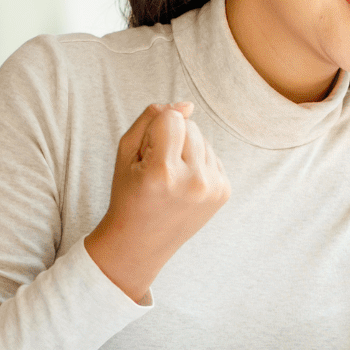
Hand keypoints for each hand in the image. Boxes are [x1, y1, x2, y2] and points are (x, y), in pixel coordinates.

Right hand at [83, 102, 230, 302]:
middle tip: (156, 170)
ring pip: (204, 141)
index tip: (146, 156)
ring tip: (170, 179)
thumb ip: (151, 119)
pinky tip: (184, 185)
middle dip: (172, 139)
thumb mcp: (125, 152)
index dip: (155, 130)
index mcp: (163, 173)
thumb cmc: (128, 193)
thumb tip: (188, 105)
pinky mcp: (224, 192)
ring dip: (187, 151)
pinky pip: (213, 157)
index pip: (172, 119)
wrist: (141, 243)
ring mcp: (213, 189)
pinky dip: (199, 164)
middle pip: (191, 127)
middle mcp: (193, 182)